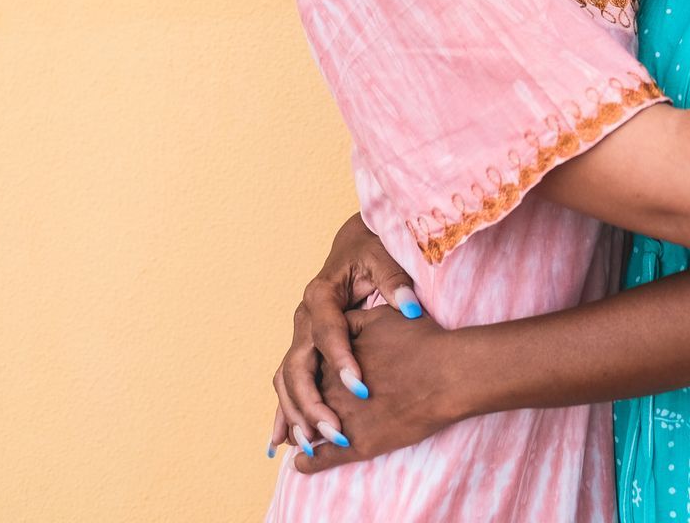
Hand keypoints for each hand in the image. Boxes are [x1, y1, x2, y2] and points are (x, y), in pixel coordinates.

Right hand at [269, 212, 423, 458]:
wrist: (356, 244)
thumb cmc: (374, 252)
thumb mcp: (386, 259)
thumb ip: (397, 282)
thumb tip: (410, 309)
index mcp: (322, 295)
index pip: (328, 333)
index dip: (341, 362)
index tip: (361, 389)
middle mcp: (304, 318)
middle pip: (298, 365)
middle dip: (312, 401)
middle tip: (334, 432)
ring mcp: (300, 335)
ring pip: (286, 379)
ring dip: (295, 413)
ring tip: (308, 445)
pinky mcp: (303, 349)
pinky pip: (287, 384)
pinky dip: (283, 412)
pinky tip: (279, 442)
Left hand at [289, 306, 459, 475]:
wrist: (447, 374)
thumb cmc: (420, 342)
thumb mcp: (381, 318)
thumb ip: (353, 321)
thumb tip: (340, 322)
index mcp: (331, 356)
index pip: (309, 367)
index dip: (307, 376)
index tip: (307, 382)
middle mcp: (329, 387)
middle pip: (306, 398)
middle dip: (301, 407)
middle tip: (296, 415)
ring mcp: (340, 417)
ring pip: (310, 429)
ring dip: (302, 434)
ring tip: (297, 441)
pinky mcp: (356, 443)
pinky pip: (322, 457)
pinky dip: (309, 462)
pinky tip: (300, 464)